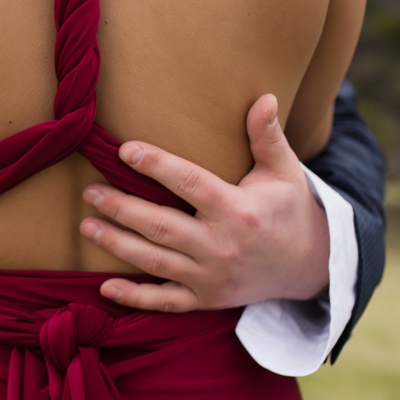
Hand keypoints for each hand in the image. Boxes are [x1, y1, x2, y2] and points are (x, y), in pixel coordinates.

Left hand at [80, 94, 330, 311]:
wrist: (313, 266)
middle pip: (161, 226)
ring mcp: (213, 277)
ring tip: (86, 225)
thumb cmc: (289, 210)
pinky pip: (165, 302)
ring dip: (117, 244)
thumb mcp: (284, 172)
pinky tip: (105, 286)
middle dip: (121, 209)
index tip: (125, 150)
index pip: (190, 183)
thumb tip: (263, 97)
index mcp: (239, 210)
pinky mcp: (207, 299)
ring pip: (155, 261)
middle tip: (90, 192)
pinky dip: (135, 298)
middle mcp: (222, 246)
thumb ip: (267, 137)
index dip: (156, 166)